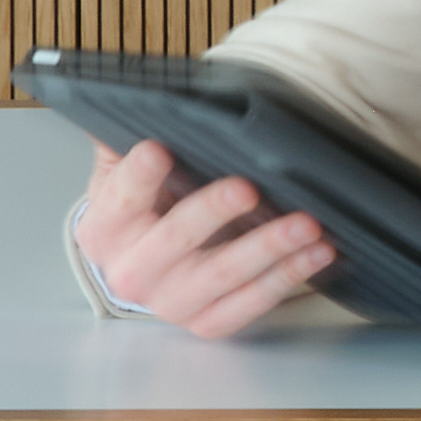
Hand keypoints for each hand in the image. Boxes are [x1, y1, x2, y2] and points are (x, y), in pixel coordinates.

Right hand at [69, 140, 340, 338]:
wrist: (146, 264)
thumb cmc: (145, 207)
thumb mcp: (125, 171)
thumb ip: (125, 137)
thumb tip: (132, 96)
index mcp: (104, 229)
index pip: (120, 198)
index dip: (138, 176)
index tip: (158, 149)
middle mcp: (130, 273)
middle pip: (173, 240)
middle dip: (212, 212)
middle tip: (248, 188)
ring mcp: (169, 303)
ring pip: (221, 276)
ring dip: (268, 247)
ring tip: (306, 222)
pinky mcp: (206, 323)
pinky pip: (250, 304)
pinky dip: (287, 278)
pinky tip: (317, 253)